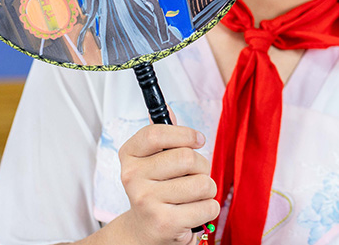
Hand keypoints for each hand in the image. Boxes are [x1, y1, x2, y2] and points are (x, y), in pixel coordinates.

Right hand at [116, 124, 218, 244]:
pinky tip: (192, 212)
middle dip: (201, 166)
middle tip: (193, 175)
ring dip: (207, 189)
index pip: (156, 133)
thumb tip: (168, 108)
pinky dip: (208, 208)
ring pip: (202, 183)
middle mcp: (132, 178)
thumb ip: (163, 134)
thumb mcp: (153, 159)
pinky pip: (208, 206)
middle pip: (187, 158)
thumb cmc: (155, 188)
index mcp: (129, 155)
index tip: (198, 140)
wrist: (144, 230)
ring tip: (192, 196)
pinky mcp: (165, 223)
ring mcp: (147, 202)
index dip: (185, 134)